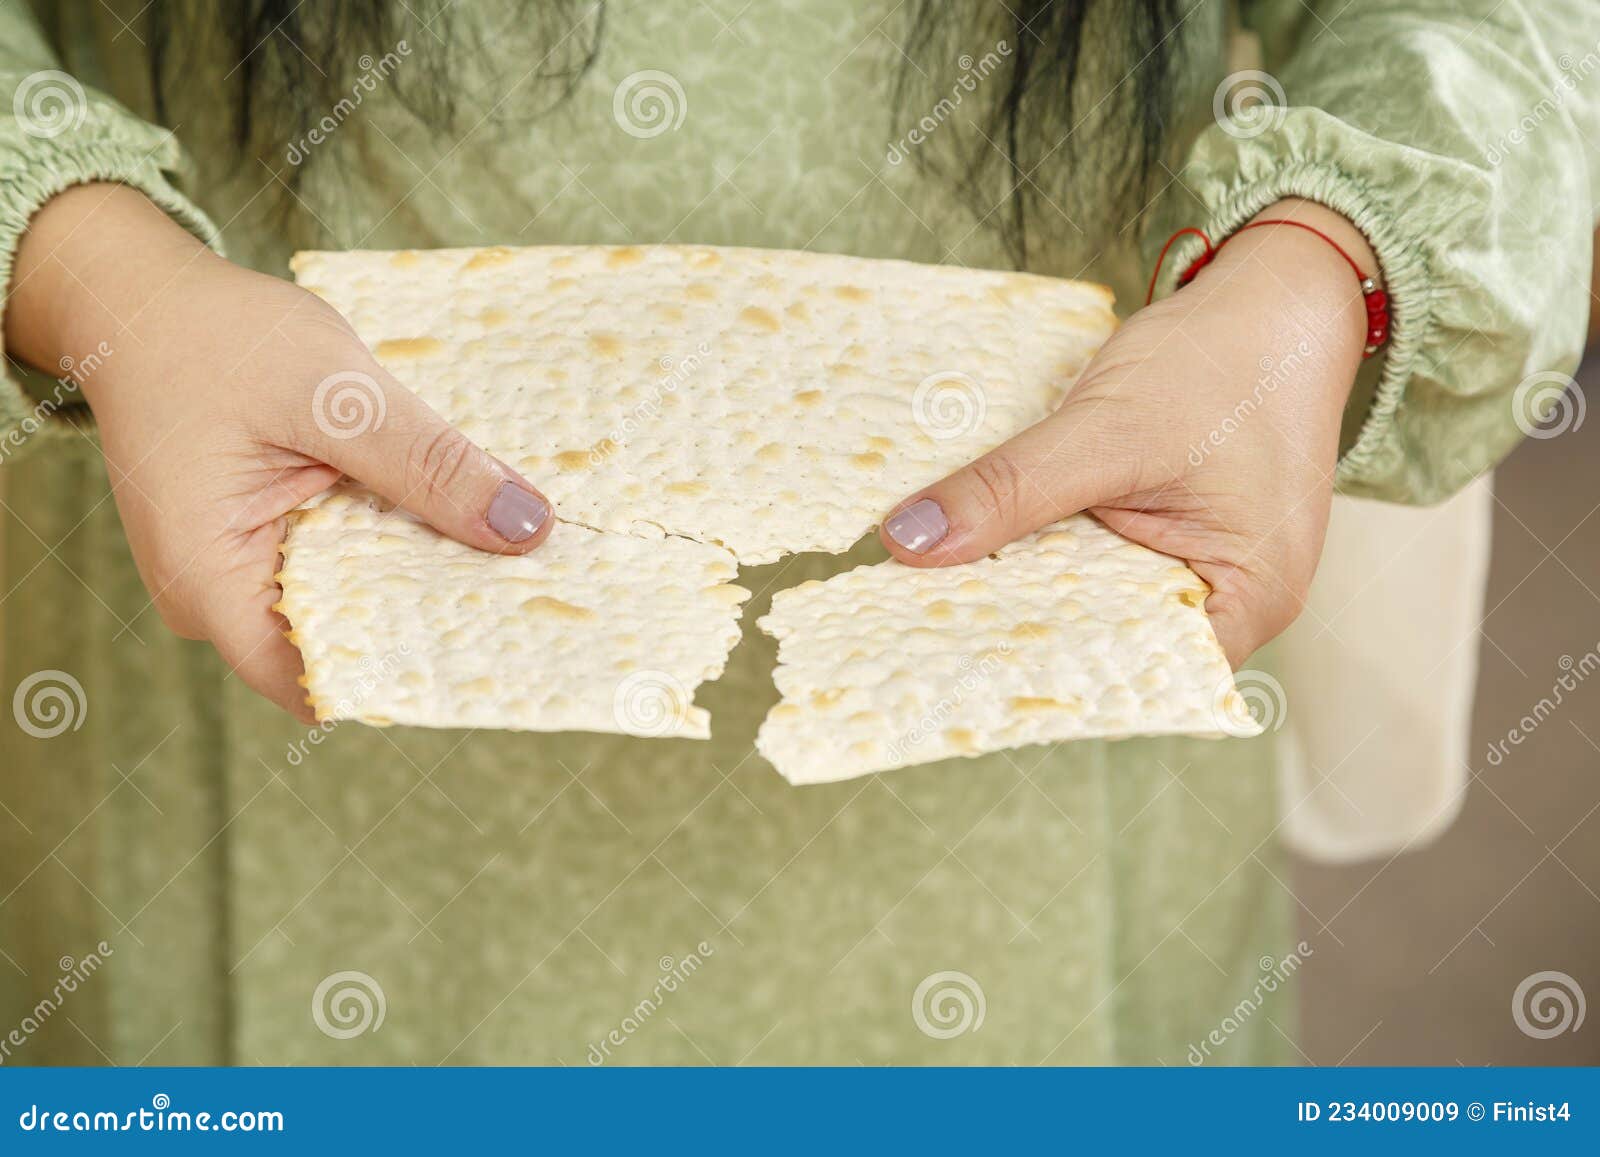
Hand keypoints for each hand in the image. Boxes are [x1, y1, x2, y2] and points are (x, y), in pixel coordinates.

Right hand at [5, 184, 553, 719]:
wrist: (142, 300)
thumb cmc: (213, 338)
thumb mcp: (336, 393)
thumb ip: (427, 463)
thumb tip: (527, 528)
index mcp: (213, 586)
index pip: (330, 677)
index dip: (418, 669)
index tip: (508, 641)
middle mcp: (221, 601)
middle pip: (353, 642)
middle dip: (441, 619)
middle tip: (542, 594)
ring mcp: (242, 575)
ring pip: (358, 600)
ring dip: (427, 574)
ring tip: (519, 559)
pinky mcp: (267, 542)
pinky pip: (346, 561)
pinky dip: (400, 539)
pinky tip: (465, 519)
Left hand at [879, 199, 1375, 666]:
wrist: (1270, 300)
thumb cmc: (1222, 361)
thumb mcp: (1105, 430)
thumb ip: (1010, 490)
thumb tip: (907, 543)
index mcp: (1249, 602)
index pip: (1135, 673)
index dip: (1043, 673)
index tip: (948, 667)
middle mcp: (1230, 604)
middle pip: (1108, 644)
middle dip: (1020, 637)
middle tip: (914, 637)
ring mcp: (1197, 570)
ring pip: (1093, 601)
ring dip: (1025, 591)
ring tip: (928, 601)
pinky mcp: (1165, 536)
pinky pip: (1095, 561)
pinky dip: (1044, 550)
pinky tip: (976, 548)